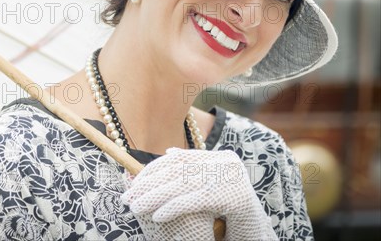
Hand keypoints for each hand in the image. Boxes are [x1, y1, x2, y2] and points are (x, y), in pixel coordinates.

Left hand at [122, 148, 277, 239]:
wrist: (258, 234)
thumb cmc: (232, 214)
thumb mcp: (211, 188)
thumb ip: (193, 171)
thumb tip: (169, 152)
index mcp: (221, 157)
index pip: (179, 159)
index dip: (153, 170)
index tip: (132, 183)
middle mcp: (228, 163)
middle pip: (178, 170)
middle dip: (148, 184)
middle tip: (127, 197)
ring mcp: (232, 178)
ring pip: (183, 185)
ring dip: (154, 197)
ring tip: (135, 207)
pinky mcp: (234, 197)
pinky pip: (195, 200)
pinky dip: (172, 207)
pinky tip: (156, 216)